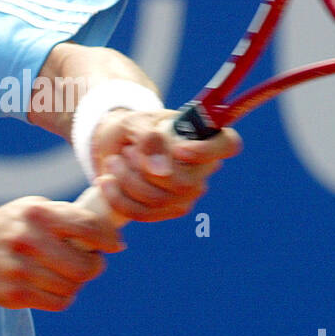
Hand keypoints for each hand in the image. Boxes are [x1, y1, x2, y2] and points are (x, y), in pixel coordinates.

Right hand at [0, 197, 124, 313]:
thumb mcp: (34, 208)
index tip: (115, 245)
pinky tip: (54, 285)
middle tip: (91, 262)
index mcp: (37, 214)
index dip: (108, 238)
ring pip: (73, 286)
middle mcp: (27, 240)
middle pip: (85, 265)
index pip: (88, 227)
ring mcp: (20, 270)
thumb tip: (113, 234)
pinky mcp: (16, 294)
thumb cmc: (13, 227)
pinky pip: (58, 302)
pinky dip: (63, 296)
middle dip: (95, 265)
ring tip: (68, 272)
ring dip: (77, 282)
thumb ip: (69, 215)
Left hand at [90, 109, 241, 221]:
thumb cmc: (132, 127)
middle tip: (126, 150)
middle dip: (144, 169)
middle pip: (184, 182)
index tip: (179, 149)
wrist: (114, 145)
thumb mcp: (135, 122)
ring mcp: (188, 192)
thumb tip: (161, 172)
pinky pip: (145, 213)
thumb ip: (149, 138)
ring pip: (161, 200)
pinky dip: (119, 198)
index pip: (228, 145)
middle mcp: (203, 168)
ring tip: (113, 161)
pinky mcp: (168, 210)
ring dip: (128, 181)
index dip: (207, 151)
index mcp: (205, 137)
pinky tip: (106, 181)